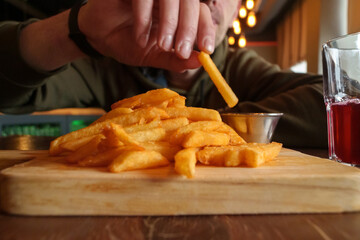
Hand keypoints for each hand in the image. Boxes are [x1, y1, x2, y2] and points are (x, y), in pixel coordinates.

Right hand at [78, 0, 214, 71]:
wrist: (99, 38)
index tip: (206, 50)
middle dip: (189, 29)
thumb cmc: (129, 43)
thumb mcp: (156, 56)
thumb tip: (201, 62)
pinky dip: (145, 19)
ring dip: (170, 23)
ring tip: (162, 45)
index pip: (201, 13)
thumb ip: (176, 59)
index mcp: (178, 12)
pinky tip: (140, 37)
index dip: (206, 30)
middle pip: (191, 3)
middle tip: (182, 51)